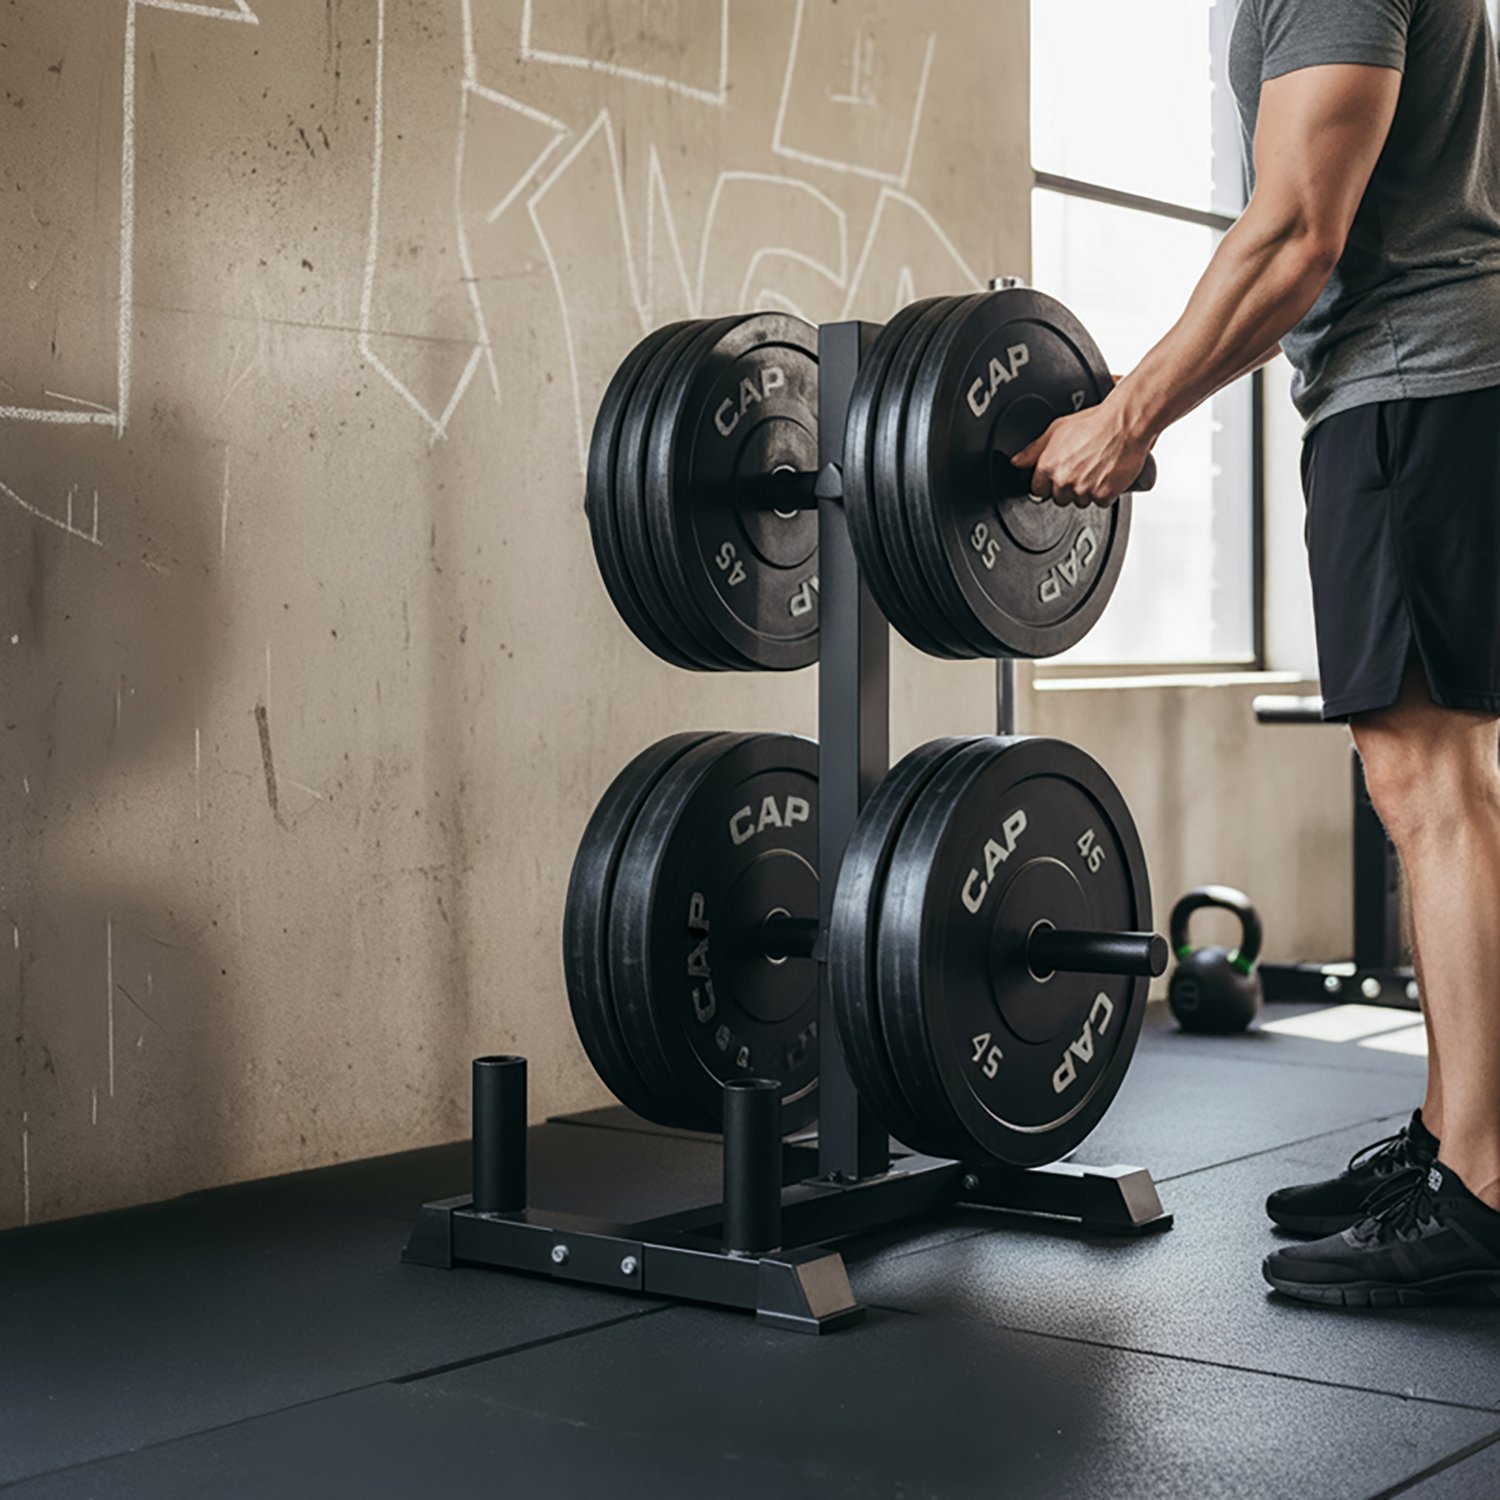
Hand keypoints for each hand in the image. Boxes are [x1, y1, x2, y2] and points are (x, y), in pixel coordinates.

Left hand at [1011, 401, 1153, 508]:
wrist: (1126, 424)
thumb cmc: (1095, 423)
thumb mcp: (1057, 429)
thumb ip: (1033, 449)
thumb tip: (1016, 462)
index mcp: (1048, 466)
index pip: (1038, 490)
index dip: (1048, 483)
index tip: (1059, 475)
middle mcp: (1063, 480)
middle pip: (1059, 498)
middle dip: (1068, 487)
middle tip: (1082, 468)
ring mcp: (1083, 490)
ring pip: (1080, 502)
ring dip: (1087, 491)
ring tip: (1096, 469)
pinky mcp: (1103, 495)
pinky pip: (1100, 503)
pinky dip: (1105, 493)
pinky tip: (1107, 476)